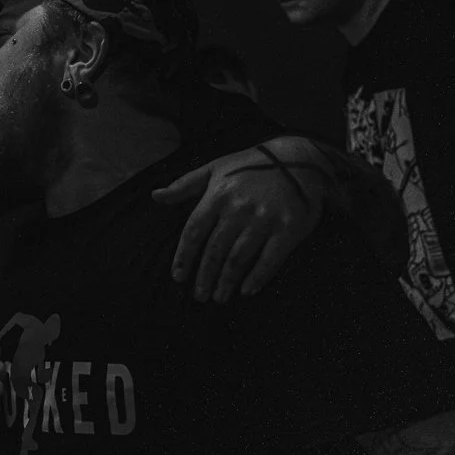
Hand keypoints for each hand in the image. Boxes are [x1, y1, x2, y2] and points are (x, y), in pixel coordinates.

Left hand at [153, 136, 323, 301]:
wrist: (299, 157)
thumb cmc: (250, 165)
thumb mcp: (215, 168)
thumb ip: (184, 185)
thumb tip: (155, 196)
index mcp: (218, 195)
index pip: (194, 232)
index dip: (184, 257)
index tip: (178, 277)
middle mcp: (238, 208)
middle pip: (214, 250)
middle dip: (204, 276)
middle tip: (199, 296)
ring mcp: (264, 218)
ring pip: (239, 257)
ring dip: (226, 281)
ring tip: (219, 297)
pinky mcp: (289, 227)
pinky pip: (271, 259)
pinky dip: (258, 277)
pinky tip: (247, 290)